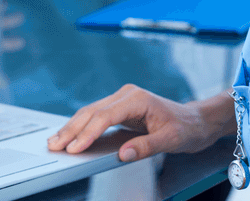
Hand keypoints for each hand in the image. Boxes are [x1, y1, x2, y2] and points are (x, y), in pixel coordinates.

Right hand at [47, 84, 232, 162]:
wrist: (195, 121)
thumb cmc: (186, 128)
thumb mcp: (171, 140)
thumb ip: (146, 147)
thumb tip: (123, 154)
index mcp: (137, 98)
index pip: (105, 115)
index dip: (88, 133)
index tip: (75, 148)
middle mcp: (126, 95)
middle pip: (92, 112)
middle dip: (72, 129)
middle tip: (55, 146)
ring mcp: (121, 100)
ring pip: (90, 112)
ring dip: (72, 128)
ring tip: (55, 142)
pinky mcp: (119, 108)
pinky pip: (95, 116)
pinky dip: (81, 127)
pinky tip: (70, 136)